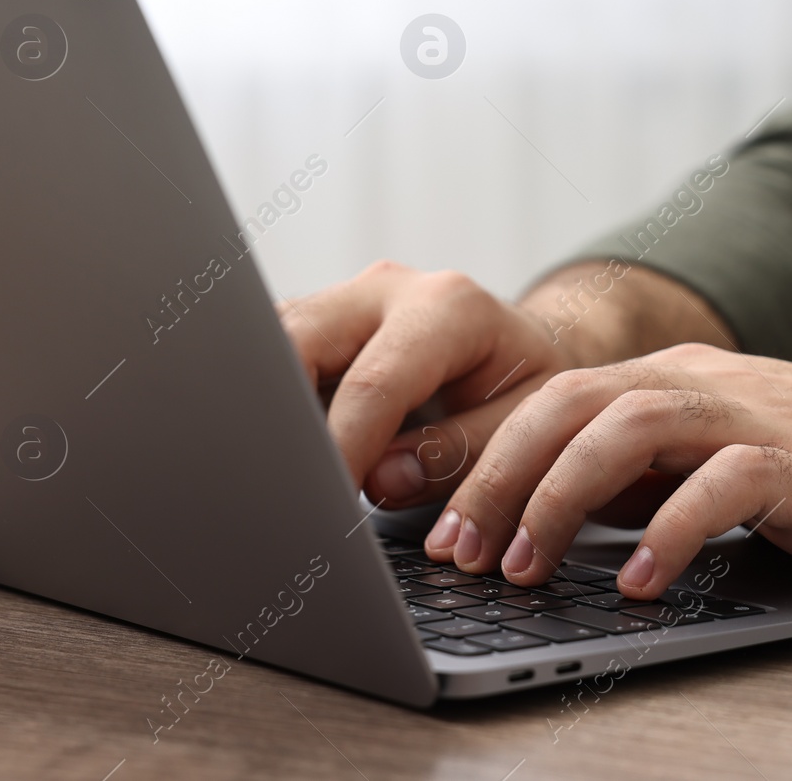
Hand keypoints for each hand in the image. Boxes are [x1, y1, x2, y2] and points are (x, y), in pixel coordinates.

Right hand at [276, 260, 583, 506]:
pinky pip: (273, 352)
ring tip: (265, 467)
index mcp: (448, 307)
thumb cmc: (528, 387)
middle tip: (278, 483)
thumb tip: (382, 479)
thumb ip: (460, 452)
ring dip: (262, 402)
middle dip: (278, 413)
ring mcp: (345, 301)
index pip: (374, 383)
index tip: (323, 502)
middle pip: (299, 339)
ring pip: (272, 338)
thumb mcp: (526, 422)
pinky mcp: (318, 322)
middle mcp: (388, 289)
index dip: (342, 448)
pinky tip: (271, 445)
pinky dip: (265, 398)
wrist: (526, 347)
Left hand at [422, 343, 791, 597]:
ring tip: (521, 568)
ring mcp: (752, 416)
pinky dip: (669, 532)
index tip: (402, 500)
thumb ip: (628, 476)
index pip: (545, 394)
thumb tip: (524, 517)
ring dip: (561, 498)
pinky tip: (639, 585)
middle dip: (494, 473)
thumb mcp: (702, 466)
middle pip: (569, 400)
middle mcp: (699, 385)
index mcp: (665, 380)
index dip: (468, 444)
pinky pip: (723, 483)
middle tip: (451, 550)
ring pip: (629, 426)